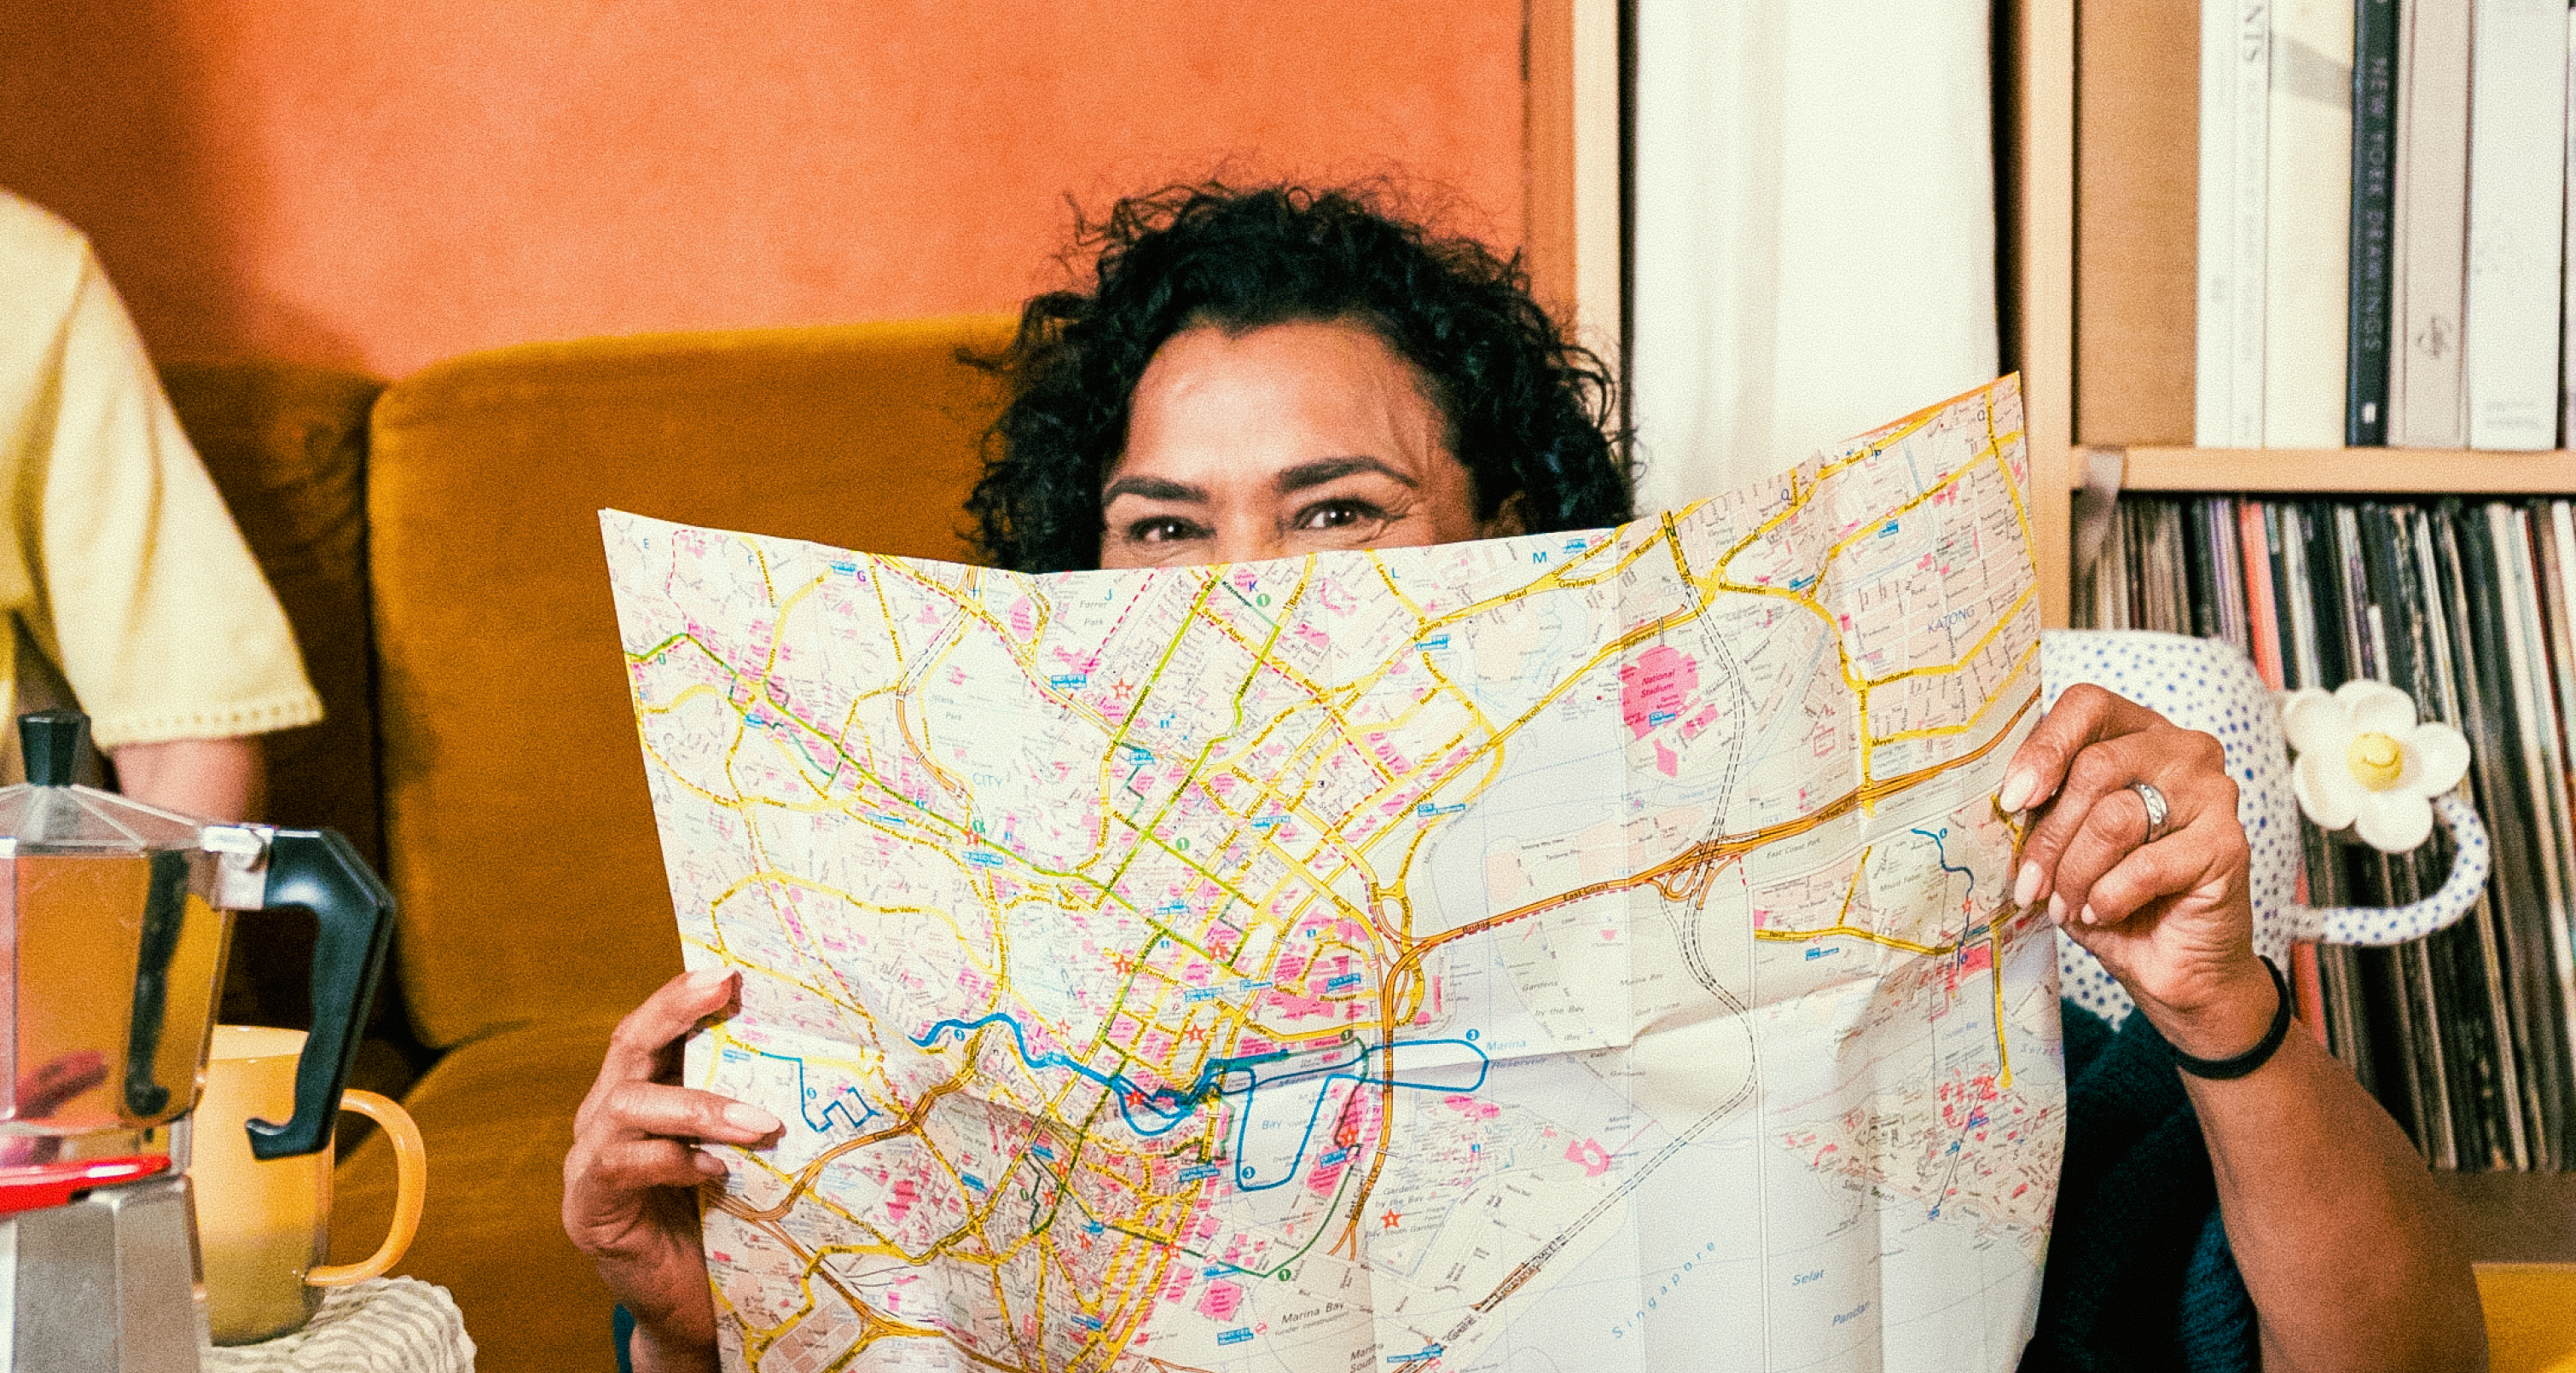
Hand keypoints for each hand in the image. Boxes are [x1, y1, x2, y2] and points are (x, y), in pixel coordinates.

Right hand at [563, 968, 779, 1372]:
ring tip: (760, 1122)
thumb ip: (749, 1103)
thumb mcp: (739, 1152)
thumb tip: (819, 1049)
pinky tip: (715, 1171)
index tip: (728, 973)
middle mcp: (605, 1119)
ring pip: (626, 1106)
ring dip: (698, 1106)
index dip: (680, 997)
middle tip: (724, 992)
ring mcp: (587, 1164)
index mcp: (641, 1095)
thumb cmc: (723, 1221)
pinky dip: (670, 1161)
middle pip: (626, 1048)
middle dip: (673, 1014)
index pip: (650, 1030)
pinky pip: (618, 1167)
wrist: (692, 1307)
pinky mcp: (587, 1211)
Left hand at [2001, 685, 2274, 1060]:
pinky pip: (2146, 864)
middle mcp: (2183, 750)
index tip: (2012, 798)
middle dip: (2049, 835)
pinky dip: (2110, 896)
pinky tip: (2104, 911)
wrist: (2171, 965)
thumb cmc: (2110, 894)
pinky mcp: (2229, 843)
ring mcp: (2213, 792)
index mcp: (2137, 733)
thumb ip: (2042, 808)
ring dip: (2075, 872)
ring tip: (2066, 904)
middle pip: (2094, 767)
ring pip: (2115, 816)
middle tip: (2029, 884)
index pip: (2087, 704)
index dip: (2044, 748)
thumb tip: (2000, 797)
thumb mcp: (2063, 844)